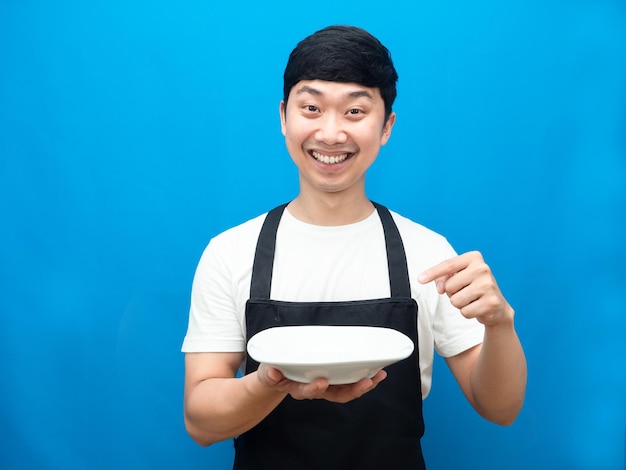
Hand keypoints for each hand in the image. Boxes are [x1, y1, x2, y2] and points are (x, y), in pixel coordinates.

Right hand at [257, 364, 386, 402]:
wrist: (277, 377)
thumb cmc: (274, 372)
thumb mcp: (267, 373)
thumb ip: (270, 374)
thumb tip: (273, 372)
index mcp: (297, 388)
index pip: (306, 390)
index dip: (314, 388)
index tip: (321, 382)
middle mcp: (314, 389)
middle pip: (335, 394)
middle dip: (352, 390)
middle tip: (366, 382)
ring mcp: (325, 386)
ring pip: (346, 390)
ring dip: (363, 385)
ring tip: (378, 376)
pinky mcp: (332, 380)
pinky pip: (349, 383)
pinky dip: (363, 379)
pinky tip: (375, 373)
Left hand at [418, 251, 513, 326]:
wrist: (496, 305)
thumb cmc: (473, 287)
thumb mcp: (459, 277)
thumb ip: (444, 277)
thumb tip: (440, 287)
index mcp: (474, 258)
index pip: (448, 265)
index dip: (432, 273)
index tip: (420, 279)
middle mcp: (483, 269)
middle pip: (449, 286)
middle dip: (452, 293)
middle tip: (465, 291)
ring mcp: (488, 285)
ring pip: (455, 300)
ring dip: (459, 304)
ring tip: (471, 299)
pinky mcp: (491, 302)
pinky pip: (465, 311)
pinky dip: (467, 312)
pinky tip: (477, 307)